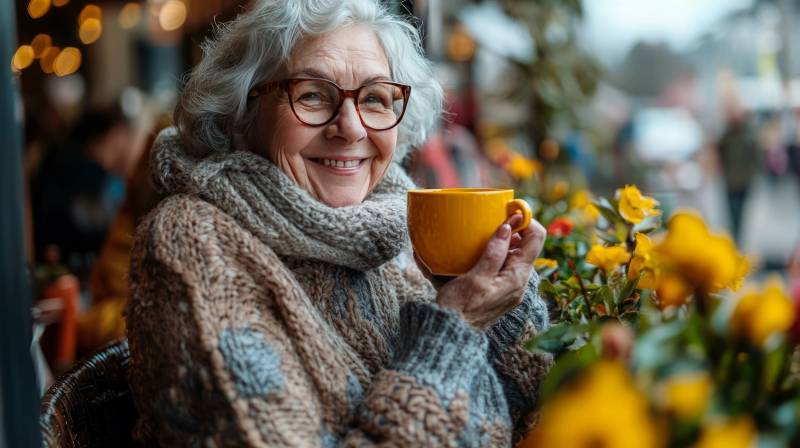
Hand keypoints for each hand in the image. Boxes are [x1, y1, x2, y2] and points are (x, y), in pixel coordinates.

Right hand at [428, 214, 546, 328]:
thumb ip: (494, 253)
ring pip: (507, 255)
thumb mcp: (476, 278)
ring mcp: (506, 287)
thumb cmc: (460, 309)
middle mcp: (516, 282)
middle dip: (508, 229)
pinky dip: (485, 255)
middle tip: (487, 219)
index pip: (536, 238)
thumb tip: (507, 227)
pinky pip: (495, 266)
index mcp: (517, 277)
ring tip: (474, 233)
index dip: (525, 219)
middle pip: (522, 245)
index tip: (507, 209)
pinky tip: (467, 253)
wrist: (448, 336)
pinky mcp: (493, 290)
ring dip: (494, 241)